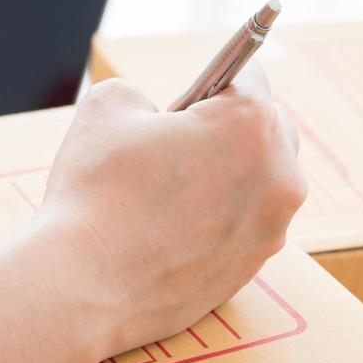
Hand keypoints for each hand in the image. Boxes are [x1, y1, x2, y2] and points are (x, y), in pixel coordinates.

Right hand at [0, 64, 305, 362]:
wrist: (81, 287)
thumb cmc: (95, 194)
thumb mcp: (107, 107)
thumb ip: (142, 94)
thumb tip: (155, 118)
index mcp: (252, 125)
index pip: (246, 75)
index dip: (205, 81)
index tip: (183, 99)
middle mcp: (280, 178)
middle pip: (264, 129)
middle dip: (225, 127)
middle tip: (172, 142)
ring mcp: (271, 230)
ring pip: (256, 181)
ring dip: (223, 175)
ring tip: (165, 189)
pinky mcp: (252, 270)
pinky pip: (241, 226)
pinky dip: (214, 219)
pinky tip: (167, 227)